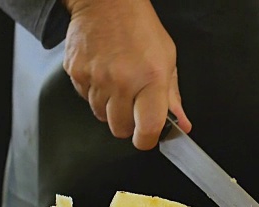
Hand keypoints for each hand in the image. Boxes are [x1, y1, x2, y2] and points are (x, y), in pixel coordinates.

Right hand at [61, 0, 191, 149]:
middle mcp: (122, 81)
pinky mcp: (76, 72)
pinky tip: (103, 74)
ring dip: (110, 107)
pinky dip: (94, 92)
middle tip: (134, 105)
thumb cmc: (140, 28)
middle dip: (128, 124)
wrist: (106, 2)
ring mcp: (96, 77)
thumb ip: (172, 98)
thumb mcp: (167, 61)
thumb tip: (182, 125)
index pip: (147, 128)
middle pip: (119, 129)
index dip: (147, 140)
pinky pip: (84, 98)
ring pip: (100, 116)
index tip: (147, 137)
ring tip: (118, 83)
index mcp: (151, 79)